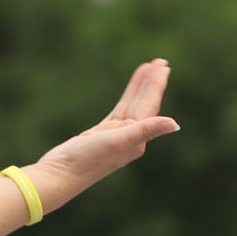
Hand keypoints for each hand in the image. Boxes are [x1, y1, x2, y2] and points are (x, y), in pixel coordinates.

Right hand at [32, 60, 178, 207]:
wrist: (61, 174)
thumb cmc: (87, 159)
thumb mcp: (118, 141)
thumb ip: (146, 130)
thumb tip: (175, 124)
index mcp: (137, 139)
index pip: (150, 106)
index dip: (157, 86)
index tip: (163, 66)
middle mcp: (130, 137)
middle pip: (144, 103)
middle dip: (152, 83)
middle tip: (160, 62)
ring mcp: (116, 135)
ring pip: (132, 105)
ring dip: (140, 87)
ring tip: (147, 68)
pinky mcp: (102, 134)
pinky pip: (120, 110)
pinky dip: (127, 98)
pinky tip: (131, 92)